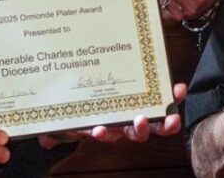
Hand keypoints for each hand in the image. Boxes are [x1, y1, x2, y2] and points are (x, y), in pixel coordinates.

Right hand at [37, 83, 186, 147]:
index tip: (97, 128)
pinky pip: (168, 103)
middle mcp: (124, 123)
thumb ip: (58, 130)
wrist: (117, 82)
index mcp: (104, 124)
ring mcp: (143, 114)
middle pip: (133, 132)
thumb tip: (44, 141)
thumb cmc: (89, 101)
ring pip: (155, 124)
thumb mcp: (72, 116)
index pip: (102, 132)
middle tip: (139, 120)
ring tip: (169, 117)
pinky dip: (174, 97)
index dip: (101, 132)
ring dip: (162, 123)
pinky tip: (179, 89)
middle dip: (139, 130)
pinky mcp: (157, 101)